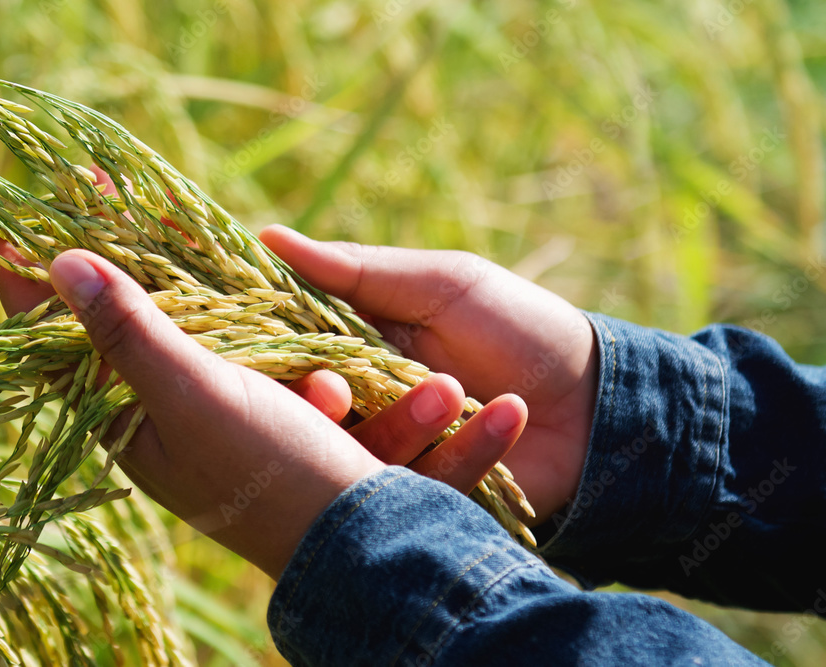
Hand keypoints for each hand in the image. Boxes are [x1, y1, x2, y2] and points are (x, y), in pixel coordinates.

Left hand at [0, 241, 528, 576]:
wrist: (357, 532)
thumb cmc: (268, 471)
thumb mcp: (193, 395)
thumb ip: (131, 332)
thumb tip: (63, 262)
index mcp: (120, 419)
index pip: (53, 340)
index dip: (32, 279)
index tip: (16, 219)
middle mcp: (154, 412)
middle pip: (114, 320)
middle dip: (111, 255)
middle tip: (104, 192)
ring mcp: (206, 405)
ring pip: (177, 322)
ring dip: (180, 276)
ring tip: (169, 220)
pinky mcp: (255, 400)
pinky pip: (235, 339)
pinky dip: (240, 311)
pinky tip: (241, 274)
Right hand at [259, 226, 598, 523]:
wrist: (596, 397)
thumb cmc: (517, 326)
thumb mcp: (439, 285)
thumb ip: (356, 271)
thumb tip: (265, 237)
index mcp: (352, 353)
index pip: (288, 364)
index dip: (278, 366)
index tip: (287, 353)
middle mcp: (363, 410)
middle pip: (307, 424)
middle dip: (318, 409)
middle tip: (336, 393)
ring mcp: (398, 459)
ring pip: (359, 459)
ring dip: (403, 423)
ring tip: (453, 389)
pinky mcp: (432, 499)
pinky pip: (422, 487)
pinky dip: (466, 449)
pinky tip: (510, 411)